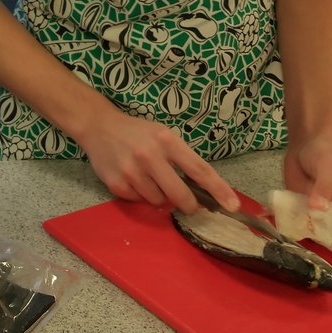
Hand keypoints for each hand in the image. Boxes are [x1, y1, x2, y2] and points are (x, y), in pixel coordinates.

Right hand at [78, 104, 238, 213]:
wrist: (98, 126)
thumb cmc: (137, 132)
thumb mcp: (163, 135)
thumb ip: (181, 158)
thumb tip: (201, 190)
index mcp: (167, 140)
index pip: (199, 169)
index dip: (219, 190)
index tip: (233, 205)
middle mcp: (149, 155)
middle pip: (180, 195)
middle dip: (189, 205)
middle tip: (189, 205)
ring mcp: (131, 171)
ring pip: (159, 201)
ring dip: (160, 197)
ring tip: (149, 180)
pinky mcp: (117, 183)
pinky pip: (139, 201)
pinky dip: (141, 196)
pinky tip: (133, 180)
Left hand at [283, 138, 331, 234]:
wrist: (305, 145)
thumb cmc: (325, 152)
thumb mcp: (328, 167)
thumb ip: (325, 187)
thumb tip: (319, 208)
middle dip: (328, 232)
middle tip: (310, 219)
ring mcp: (330, 216)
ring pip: (324, 235)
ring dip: (309, 229)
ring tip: (296, 215)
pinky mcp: (312, 215)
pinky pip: (306, 227)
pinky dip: (295, 224)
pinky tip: (285, 214)